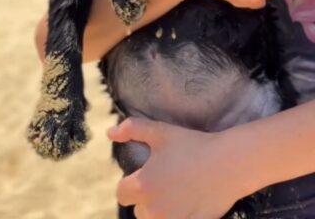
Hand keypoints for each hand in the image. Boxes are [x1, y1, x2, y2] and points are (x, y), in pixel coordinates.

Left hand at [107, 118, 245, 218]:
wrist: (230, 164)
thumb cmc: (192, 145)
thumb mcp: (159, 132)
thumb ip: (130, 129)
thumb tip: (109, 133)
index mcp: (142, 186)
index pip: (122, 194)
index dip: (130, 184)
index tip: (143, 177)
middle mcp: (154, 208)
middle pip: (138, 211)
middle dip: (146, 199)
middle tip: (163, 184)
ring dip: (159, 211)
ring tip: (174, 195)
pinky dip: (177, 216)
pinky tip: (187, 203)